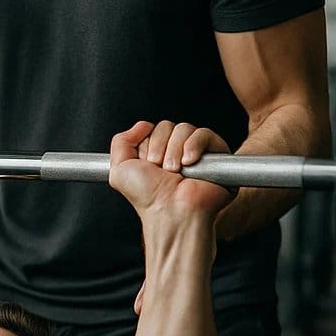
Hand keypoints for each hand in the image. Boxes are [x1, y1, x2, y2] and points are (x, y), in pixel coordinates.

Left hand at [109, 120, 234, 218]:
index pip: (151, 130)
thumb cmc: (147, 197)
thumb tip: (142, 125)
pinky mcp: (216, 154)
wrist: (172, 211)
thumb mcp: (119, 169)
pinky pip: (204, 133)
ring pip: (184, 128)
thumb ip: (121, 142)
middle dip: (159, 147)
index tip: (147, 165)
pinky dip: (193, 146)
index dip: (147, 145)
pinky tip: (189, 163)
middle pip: (167, 126)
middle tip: (161, 169)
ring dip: (174, 150)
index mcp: (155, 154)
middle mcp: (175, 152)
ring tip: (175, 171)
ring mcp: (196, 152)